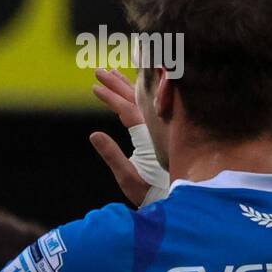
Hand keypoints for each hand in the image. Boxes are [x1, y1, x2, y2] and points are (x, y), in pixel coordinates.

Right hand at [88, 67, 152, 207]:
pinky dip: (139, 96)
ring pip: (144, 101)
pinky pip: (151, 107)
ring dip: (127, 87)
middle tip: (99, 70)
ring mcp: (162, 129)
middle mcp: (158, 128)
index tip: (95, 86)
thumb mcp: (127, 177)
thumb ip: (112, 155)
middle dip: (116, 84)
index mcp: (149, 136)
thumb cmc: (150, 193)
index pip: (128, 109)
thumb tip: (94, 134)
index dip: (111, 97)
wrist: (177, 201)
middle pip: (136, 99)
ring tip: (113, 73)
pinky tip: (131, 90)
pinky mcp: (163, 134)